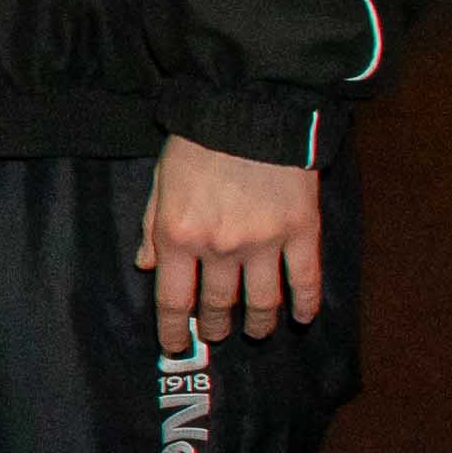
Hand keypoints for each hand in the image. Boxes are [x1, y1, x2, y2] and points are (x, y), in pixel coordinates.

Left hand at [137, 136, 324, 352]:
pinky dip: (306, 304)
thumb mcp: (160, 180)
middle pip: (217, 305)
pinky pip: (305, 280)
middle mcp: (219, 248)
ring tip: (255, 330)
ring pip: (262, 302)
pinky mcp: (301, 231)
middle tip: (215, 333)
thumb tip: (145, 265)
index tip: (174, 345)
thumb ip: (151, 226)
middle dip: (215, 326)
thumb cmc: (198, 140)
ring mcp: (264, 242)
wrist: (250, 107)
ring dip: (258, 323)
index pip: (173, 300)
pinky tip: (303, 317)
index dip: (173, 330)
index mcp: (177, 236)